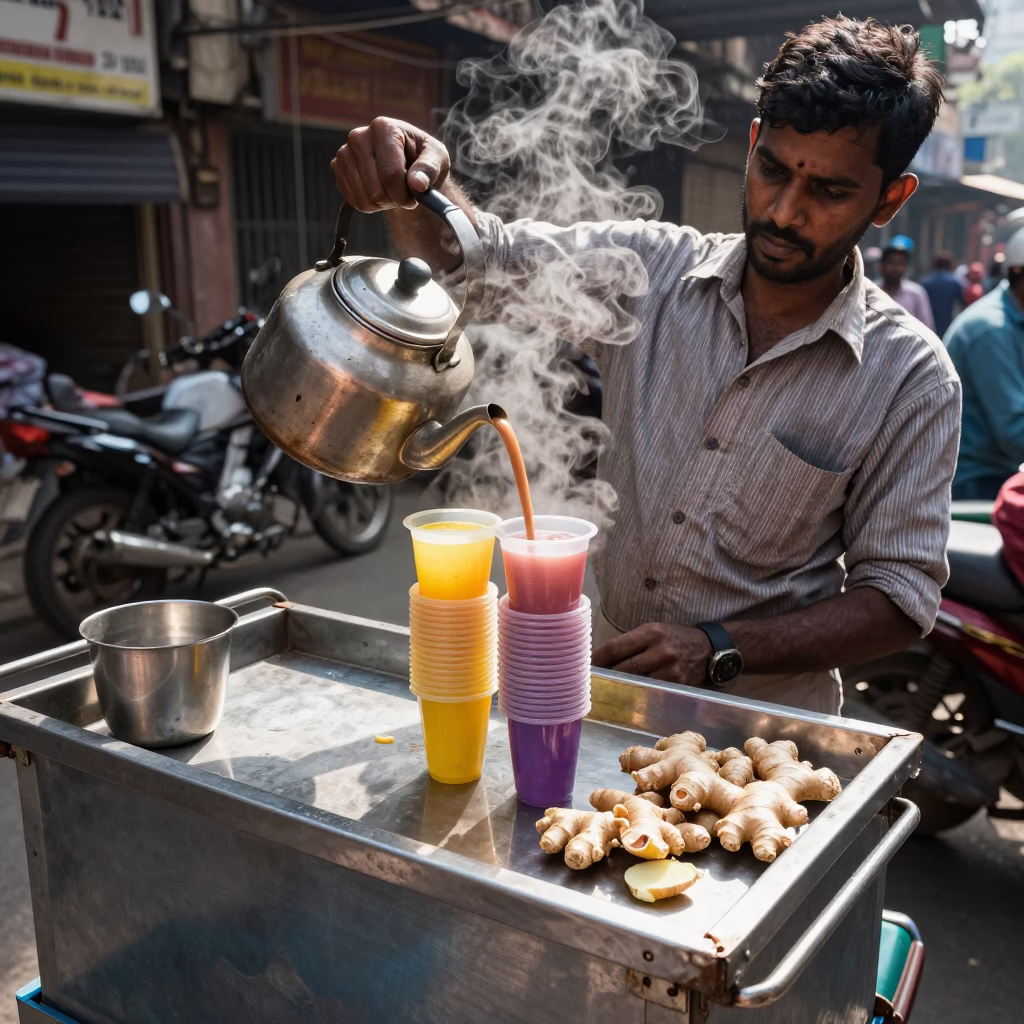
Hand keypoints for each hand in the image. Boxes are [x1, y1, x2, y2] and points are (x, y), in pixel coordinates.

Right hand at [330, 117, 449, 212]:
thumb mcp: (436, 157)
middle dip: (394, 200)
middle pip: (375, 189)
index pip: (390, 174)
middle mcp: (359, 136)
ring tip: (392, 191)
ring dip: (383, 204)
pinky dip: (369, 205)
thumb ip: (430, 169)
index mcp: (383, 127)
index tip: (415, 197)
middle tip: (404, 194)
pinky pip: (352, 200)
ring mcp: (345, 152)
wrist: (406, 161)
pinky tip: (379, 192)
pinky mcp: (337, 167)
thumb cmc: (422, 157)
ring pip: (364, 198)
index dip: (404, 195)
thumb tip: (417, 184)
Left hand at [592, 623, 712, 685]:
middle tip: (593, 683)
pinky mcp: (677, 686)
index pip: (616, 648)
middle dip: (607, 677)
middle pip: (623, 669)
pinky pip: (651, 693)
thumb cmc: (674, 638)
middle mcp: (661, 651)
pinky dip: (638, 695)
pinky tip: (629, 697)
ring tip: (607, 691)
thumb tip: (602, 660)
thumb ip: (631, 643)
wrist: (709, 648)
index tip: (587, 666)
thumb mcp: (653, 631)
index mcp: (651, 633)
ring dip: (620, 689)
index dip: (598, 659)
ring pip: (636, 684)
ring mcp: (670, 671)